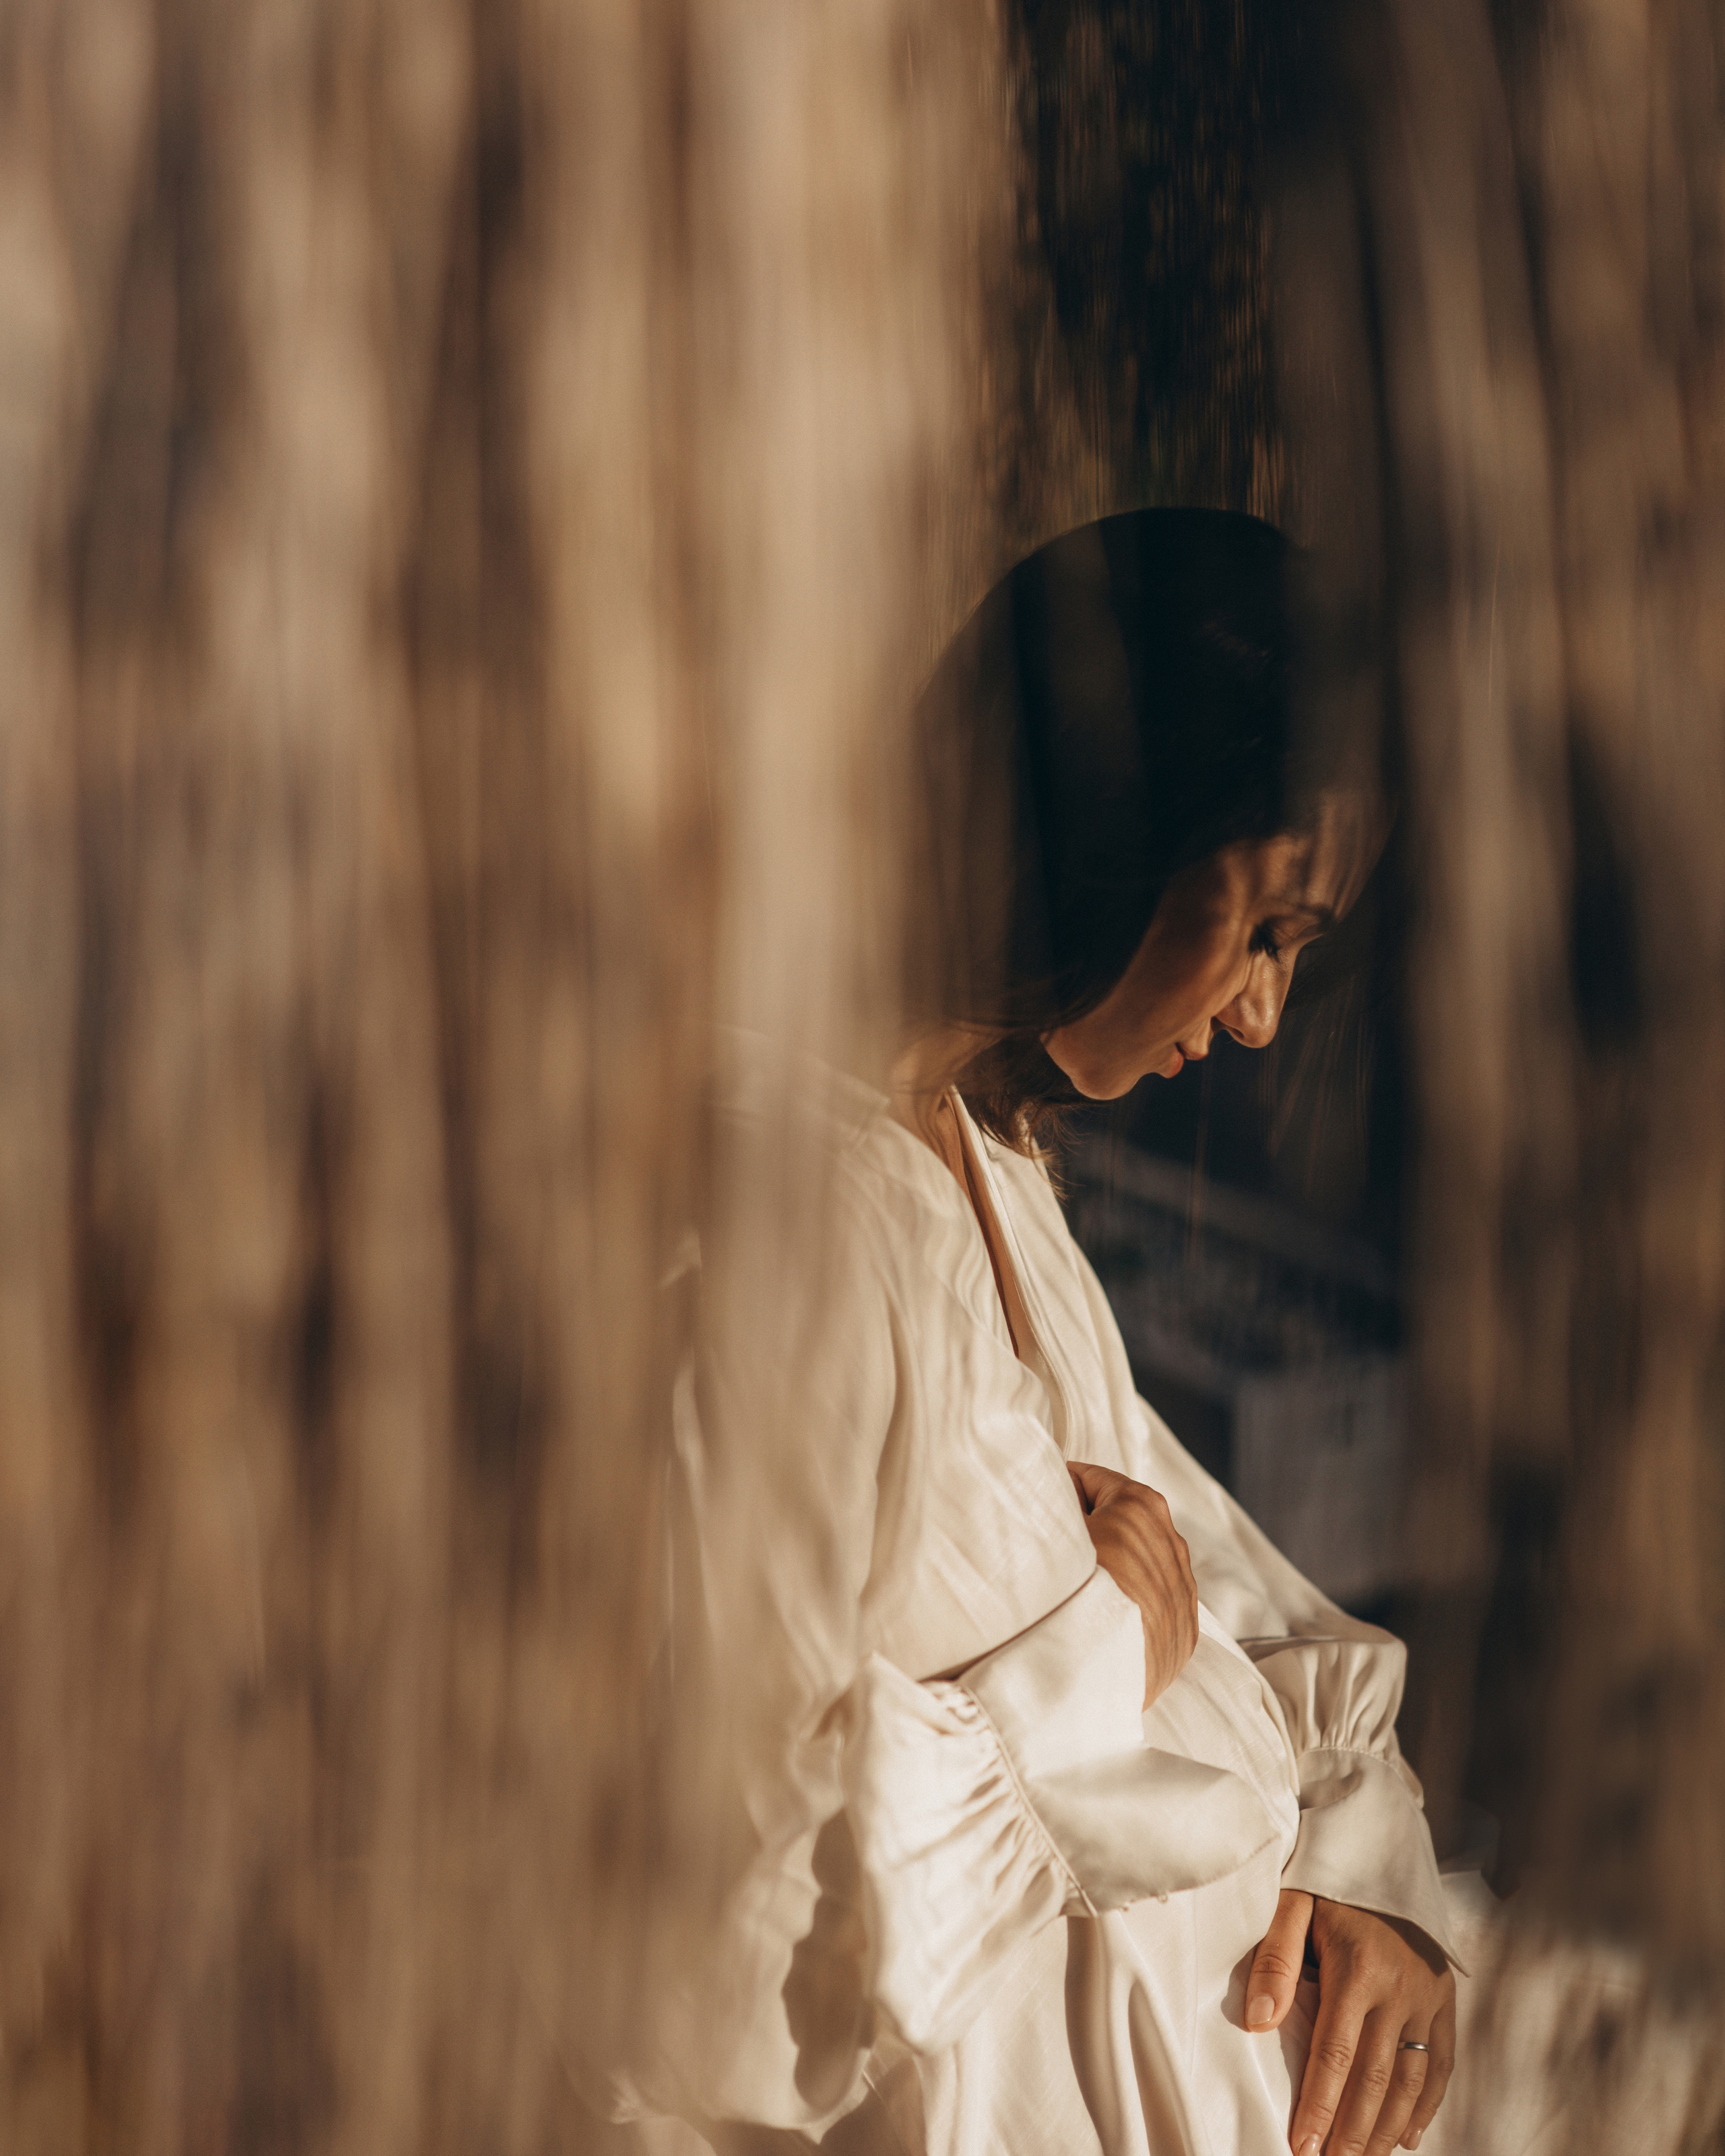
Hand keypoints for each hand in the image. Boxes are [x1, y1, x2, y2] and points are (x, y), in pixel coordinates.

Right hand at [1067, 1461, 1198, 1706]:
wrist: (1095, 1679)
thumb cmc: (1070, 1594)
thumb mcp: (1052, 1530)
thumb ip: (1052, 1501)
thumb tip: (1052, 1494)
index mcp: (1141, 1506)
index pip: (1088, 1479)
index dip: (1057, 1491)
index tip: (1037, 1511)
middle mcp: (1172, 1543)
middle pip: (1116, 1521)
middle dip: (1087, 1532)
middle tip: (1051, 1555)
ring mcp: (1182, 1591)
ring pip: (1136, 1564)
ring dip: (1109, 1570)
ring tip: (1073, 1594)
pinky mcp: (1184, 1634)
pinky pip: (1150, 1606)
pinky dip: (1127, 1606)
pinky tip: (1098, 1621)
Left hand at [1245, 1889, 1454, 2152]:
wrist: (1384, 1850)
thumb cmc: (1327, 1881)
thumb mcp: (1291, 1903)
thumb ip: (1274, 1959)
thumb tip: (1258, 2023)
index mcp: (1359, 1969)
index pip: (1336, 2055)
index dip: (1320, 2107)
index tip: (1302, 2148)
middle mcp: (1400, 1990)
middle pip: (1375, 2080)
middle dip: (1352, 2133)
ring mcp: (1429, 1999)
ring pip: (1411, 2082)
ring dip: (1386, 2130)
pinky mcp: (1445, 2000)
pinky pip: (1440, 2064)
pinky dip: (1426, 2107)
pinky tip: (1407, 2138)